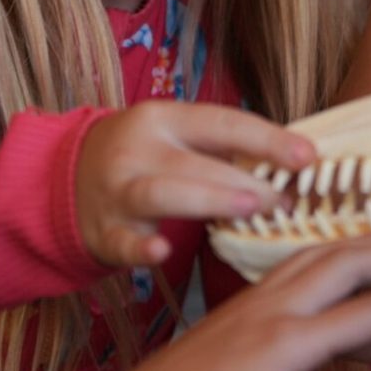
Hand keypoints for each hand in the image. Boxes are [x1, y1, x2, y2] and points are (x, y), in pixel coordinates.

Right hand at [75, 101, 314, 267]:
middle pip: (197, 162)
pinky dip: (141, 248)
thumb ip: (226, 148)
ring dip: (209, 200)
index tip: (308, 156)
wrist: (61, 178)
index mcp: (163, 118)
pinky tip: (161, 252)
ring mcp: (117, 191)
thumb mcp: (176, 136)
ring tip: (251, 208)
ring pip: (163, 193)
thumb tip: (297, 162)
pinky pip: (124, 241)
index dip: (268, 138)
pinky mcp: (104, 231)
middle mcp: (138, 149)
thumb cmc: (143, 157)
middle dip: (247, 180)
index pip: (223, 122)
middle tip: (287, 199)